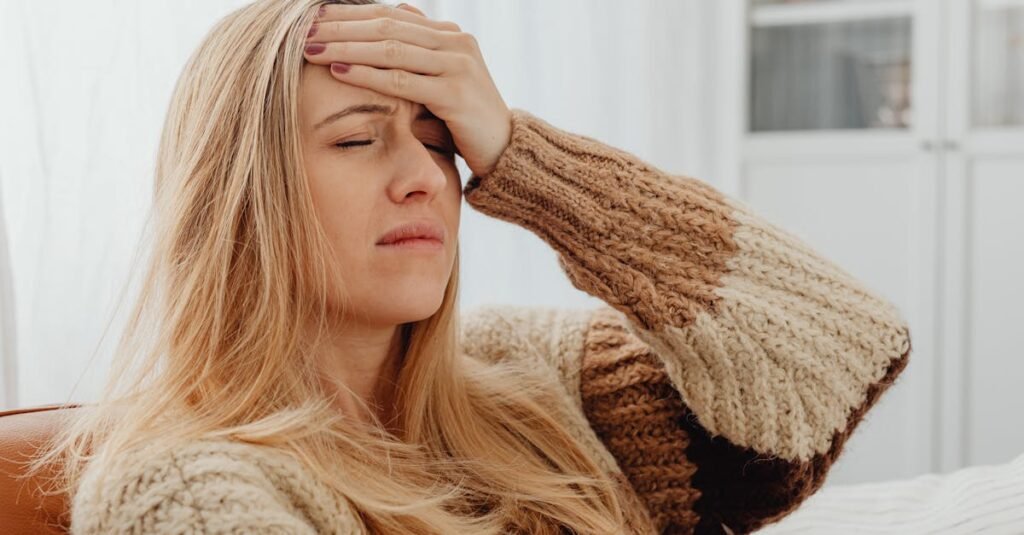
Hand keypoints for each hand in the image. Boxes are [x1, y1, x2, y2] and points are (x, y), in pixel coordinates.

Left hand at [304, 3, 512, 176]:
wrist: (505, 151)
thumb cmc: (466, 120)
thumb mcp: (442, 81)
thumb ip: (420, 51)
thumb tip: (393, 17)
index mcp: (449, 35)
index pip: (390, 15)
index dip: (350, 14)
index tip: (313, 17)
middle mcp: (455, 42)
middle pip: (386, 26)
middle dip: (341, 27)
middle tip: (303, 30)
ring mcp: (458, 66)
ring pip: (391, 49)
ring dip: (347, 46)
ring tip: (312, 49)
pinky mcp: (455, 94)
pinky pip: (402, 80)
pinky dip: (367, 74)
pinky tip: (340, 71)